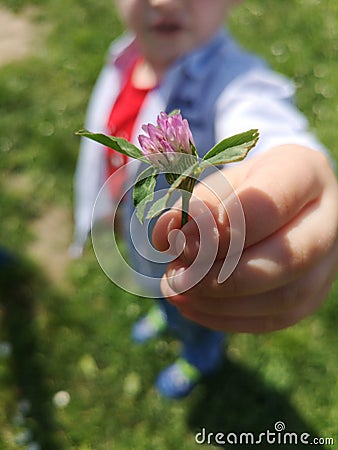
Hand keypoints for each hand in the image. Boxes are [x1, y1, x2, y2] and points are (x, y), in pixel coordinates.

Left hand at [152, 145, 337, 332]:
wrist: (280, 206)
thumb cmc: (244, 190)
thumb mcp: (217, 184)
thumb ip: (194, 206)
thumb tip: (168, 235)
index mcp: (304, 173)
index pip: (269, 204)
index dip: (221, 229)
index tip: (182, 243)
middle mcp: (327, 220)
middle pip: (286, 257)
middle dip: (222, 276)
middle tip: (176, 278)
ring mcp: (326, 264)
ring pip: (283, 296)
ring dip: (221, 302)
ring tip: (178, 292)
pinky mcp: (312, 295)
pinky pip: (274, 319)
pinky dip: (226, 317)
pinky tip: (193, 306)